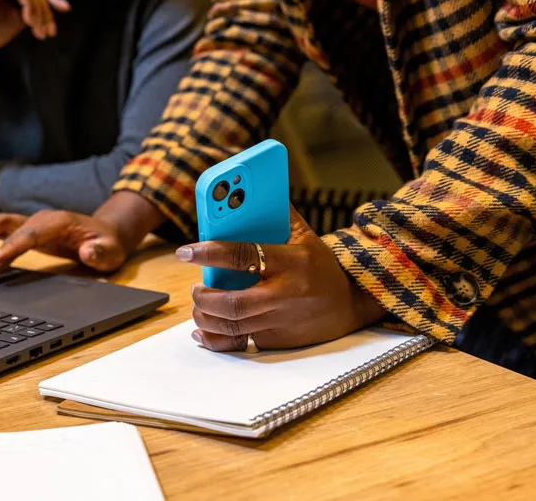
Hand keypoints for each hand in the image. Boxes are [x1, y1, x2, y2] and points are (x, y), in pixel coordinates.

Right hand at [0, 210, 128, 285]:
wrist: (108, 234)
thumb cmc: (109, 245)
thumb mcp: (112, 252)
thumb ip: (100, 252)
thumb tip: (87, 251)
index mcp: (60, 222)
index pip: (31, 234)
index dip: (11, 246)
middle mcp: (43, 219)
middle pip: (9, 225)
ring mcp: (35, 223)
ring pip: (1, 224)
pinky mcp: (30, 231)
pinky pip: (4, 232)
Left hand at [176, 206, 387, 351]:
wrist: (350, 303)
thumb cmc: (319, 264)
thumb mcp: (306, 235)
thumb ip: (278, 215)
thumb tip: (246, 192)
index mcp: (292, 261)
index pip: (242, 256)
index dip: (209, 253)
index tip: (185, 251)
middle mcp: (286, 293)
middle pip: (234, 302)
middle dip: (204, 297)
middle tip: (195, 288)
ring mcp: (282, 320)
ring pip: (233, 325)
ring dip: (206, 317)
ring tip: (198, 305)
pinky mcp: (279, 339)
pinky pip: (241, 344)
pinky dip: (217, 342)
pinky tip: (202, 334)